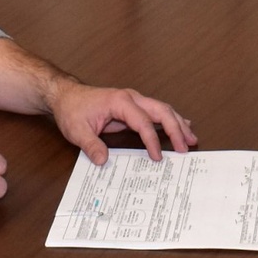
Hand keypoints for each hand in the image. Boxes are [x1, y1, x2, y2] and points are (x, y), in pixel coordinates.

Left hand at [48, 82, 196, 163]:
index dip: (152, 140)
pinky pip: (156, 112)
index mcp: (120, 101)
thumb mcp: (76, 130)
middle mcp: (131, 98)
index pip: (143, 122)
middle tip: (186, 147)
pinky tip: (183, 125)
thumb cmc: (72, 109)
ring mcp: (133, 101)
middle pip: (161, 110)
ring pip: (162, 109)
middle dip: (176, 128)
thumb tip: (103, 161)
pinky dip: (171, 120)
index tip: (158, 157)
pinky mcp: (133, 107)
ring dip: (178, 123)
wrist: (66, 95)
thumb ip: (91, 145)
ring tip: (192, 138)